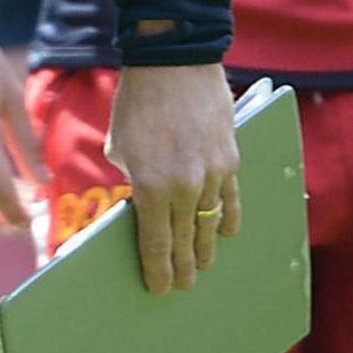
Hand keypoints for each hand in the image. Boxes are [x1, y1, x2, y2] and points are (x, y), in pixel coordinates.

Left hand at [104, 64, 238, 294]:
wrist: (174, 63)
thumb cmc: (138, 103)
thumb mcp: (121, 148)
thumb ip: (133, 179)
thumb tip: (142, 202)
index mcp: (149, 187)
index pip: (156, 244)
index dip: (159, 270)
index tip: (161, 289)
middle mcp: (183, 187)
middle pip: (186, 241)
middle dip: (184, 267)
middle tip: (183, 285)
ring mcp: (211, 174)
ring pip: (210, 223)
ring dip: (206, 247)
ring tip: (203, 264)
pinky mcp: (230, 159)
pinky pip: (231, 199)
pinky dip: (228, 217)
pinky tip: (225, 232)